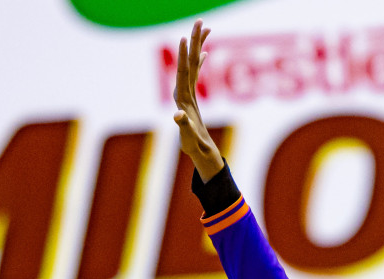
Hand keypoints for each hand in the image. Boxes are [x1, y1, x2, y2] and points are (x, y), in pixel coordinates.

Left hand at [172, 20, 223, 181]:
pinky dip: (201, 61)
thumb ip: (183, 126)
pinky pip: (197, 73)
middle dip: (193, 41)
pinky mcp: (194, 96)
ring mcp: (188, 93)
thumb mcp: (189, 139)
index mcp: (182, 99)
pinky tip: (206, 52)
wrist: (198, 152)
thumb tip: (177, 116)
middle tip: (199, 21)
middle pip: (188, 62)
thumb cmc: (194, 147)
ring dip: (198, 46)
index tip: (185, 38)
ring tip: (205, 27)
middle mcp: (182, 93)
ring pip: (193, 64)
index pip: (183, 73)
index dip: (185, 55)